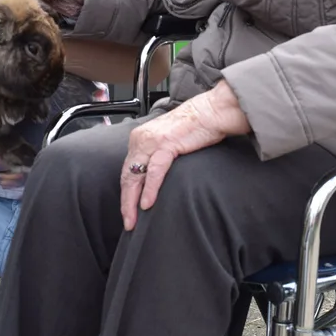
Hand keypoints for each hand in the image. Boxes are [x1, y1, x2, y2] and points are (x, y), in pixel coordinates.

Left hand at [120, 81, 250, 230]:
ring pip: (136, 176)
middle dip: (126, 202)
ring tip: (133, 219)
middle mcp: (141, 139)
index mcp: (140, 138)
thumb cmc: (194, 128)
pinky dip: (150, 189)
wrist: (209, 112)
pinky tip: (147, 204)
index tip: (128, 210)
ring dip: (133, 201)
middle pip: (128, 176)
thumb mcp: (168, 142)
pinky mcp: (166, 144)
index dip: (127, 193)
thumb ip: (158, 157)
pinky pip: (154, 172)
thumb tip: (154, 179)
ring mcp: (152, 141)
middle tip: (128, 222)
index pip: (128, 170)